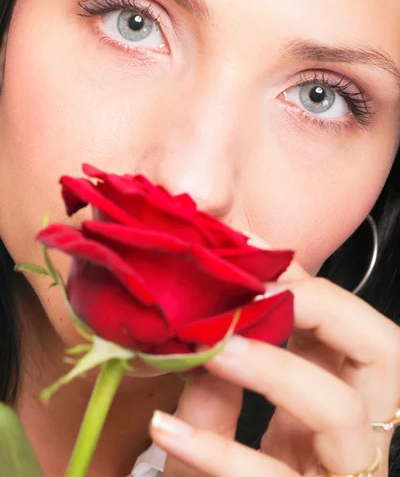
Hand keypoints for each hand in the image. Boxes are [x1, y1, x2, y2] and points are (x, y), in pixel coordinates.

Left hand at [149, 261, 399, 475]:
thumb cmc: (213, 476)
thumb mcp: (217, 418)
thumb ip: (219, 377)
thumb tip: (213, 320)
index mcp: (335, 397)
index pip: (350, 326)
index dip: (311, 286)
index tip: (256, 253)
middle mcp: (354, 435)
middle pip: (384, 353)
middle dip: (324, 307)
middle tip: (259, 290)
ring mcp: (339, 474)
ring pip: (343, 412)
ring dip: (275, 367)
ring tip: (215, 348)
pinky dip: (219, 451)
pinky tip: (166, 427)